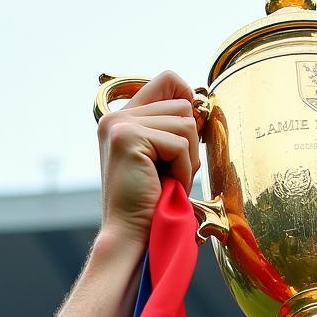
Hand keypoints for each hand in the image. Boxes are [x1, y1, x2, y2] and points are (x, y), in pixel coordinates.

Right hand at [96, 70, 200, 246]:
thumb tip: (199, 107)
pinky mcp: (129, 138)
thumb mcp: (163, 161)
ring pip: (185, 122)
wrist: (131, 236)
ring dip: (187, 159)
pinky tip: (167, 186)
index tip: (188, 137)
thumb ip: (172, 131)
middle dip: (190, 144)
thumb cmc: (151, 206)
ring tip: (169, 181)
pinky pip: (180, 144)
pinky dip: (182, 170)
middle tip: (174, 174)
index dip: (188, 101)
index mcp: (122, 118)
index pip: (168, 80)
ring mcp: (120, 125)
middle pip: (182, 104)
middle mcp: (117, 116)